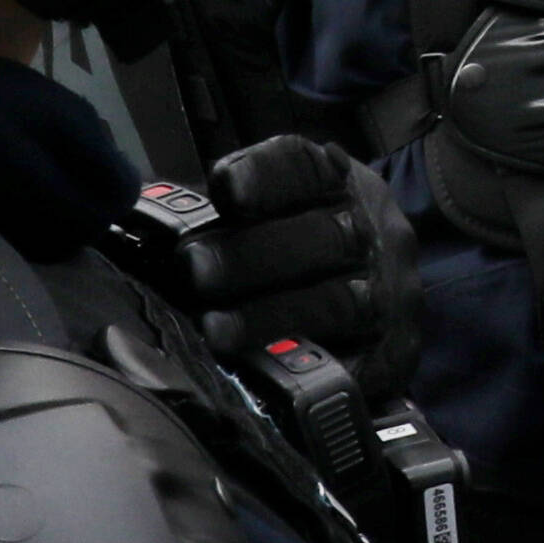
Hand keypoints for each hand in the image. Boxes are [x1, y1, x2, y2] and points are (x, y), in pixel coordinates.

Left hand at [184, 135, 423, 401]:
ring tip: (215, 330)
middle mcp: (371, 233)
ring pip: (334, 302)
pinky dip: (312, 370)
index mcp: (337, 184)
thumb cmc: (305, 247)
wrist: (386, 295)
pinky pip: (357, 364)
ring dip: (269, 317)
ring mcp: (389, 294)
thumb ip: (230, 215)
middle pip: (318, 237)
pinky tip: (269, 375)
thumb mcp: (282, 208)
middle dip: (251, 255)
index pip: (304, 167)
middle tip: (194, 269)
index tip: (223, 189)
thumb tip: (147, 228)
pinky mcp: (395, 353)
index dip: (264, 175)